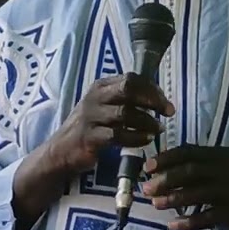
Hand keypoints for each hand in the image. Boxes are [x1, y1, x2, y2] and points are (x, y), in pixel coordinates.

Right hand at [43, 73, 173, 176]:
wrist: (60, 151)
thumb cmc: (88, 127)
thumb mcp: (103, 106)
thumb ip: (124, 99)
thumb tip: (156, 97)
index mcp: (100, 86)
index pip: (131, 78)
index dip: (152, 88)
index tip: (165, 101)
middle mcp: (95, 97)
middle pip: (128, 89)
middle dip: (152, 99)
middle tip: (168, 112)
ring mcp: (91, 117)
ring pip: (125, 113)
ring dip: (147, 121)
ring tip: (158, 129)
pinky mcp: (90, 137)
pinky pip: (118, 135)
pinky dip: (136, 137)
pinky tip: (146, 140)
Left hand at [141, 145, 228, 229]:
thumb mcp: (225, 162)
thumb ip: (200, 162)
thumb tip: (164, 167)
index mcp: (219, 155)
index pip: (189, 152)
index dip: (166, 158)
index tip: (148, 166)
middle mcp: (223, 171)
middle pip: (190, 172)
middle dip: (165, 180)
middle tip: (146, 188)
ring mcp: (228, 192)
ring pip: (196, 194)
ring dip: (173, 199)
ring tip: (155, 205)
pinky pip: (206, 218)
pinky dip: (188, 222)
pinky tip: (173, 226)